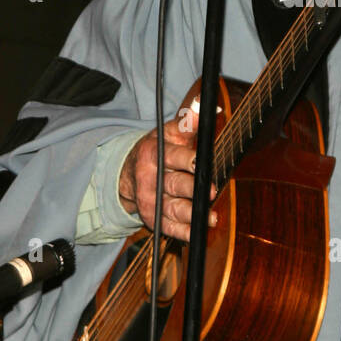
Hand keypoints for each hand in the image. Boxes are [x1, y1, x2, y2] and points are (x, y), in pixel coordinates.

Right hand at [118, 106, 216, 240]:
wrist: (129, 173)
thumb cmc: (158, 149)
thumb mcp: (169, 132)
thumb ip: (188, 121)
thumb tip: (207, 107)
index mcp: (155, 153)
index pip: (172, 156)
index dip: (186, 159)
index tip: (199, 161)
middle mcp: (152, 178)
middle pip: (173, 184)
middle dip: (192, 189)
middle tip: (211, 192)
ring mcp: (152, 200)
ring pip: (172, 209)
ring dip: (191, 215)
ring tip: (210, 217)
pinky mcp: (153, 218)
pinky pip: (168, 228)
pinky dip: (183, 232)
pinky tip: (197, 233)